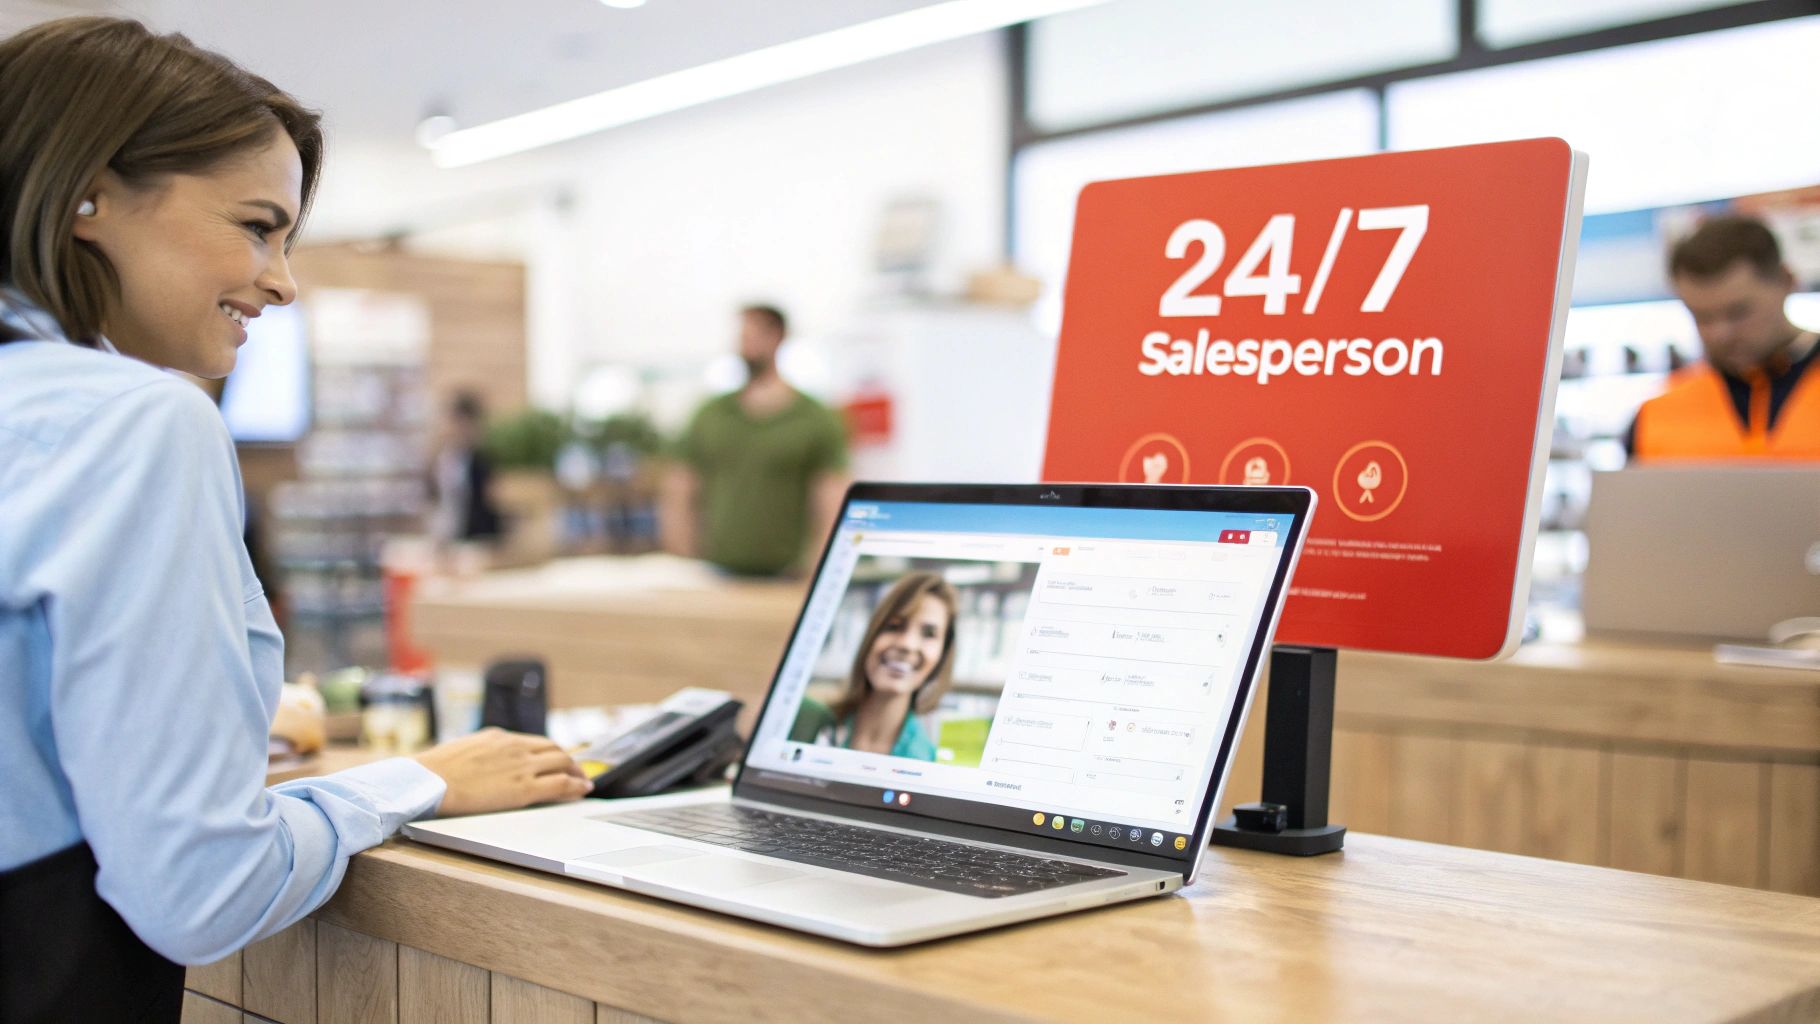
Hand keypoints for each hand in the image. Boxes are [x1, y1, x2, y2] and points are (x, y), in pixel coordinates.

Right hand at [414, 728, 589, 816]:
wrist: (428, 781)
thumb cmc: (434, 771)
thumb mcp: (461, 751)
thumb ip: (479, 754)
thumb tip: (481, 762)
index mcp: (499, 737)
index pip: (534, 741)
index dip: (550, 751)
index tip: (557, 758)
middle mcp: (515, 747)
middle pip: (554, 748)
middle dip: (569, 760)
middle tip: (577, 770)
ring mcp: (522, 766)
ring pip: (563, 762)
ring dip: (577, 773)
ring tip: (583, 782)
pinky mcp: (524, 788)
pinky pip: (560, 784)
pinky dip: (576, 787)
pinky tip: (582, 791)